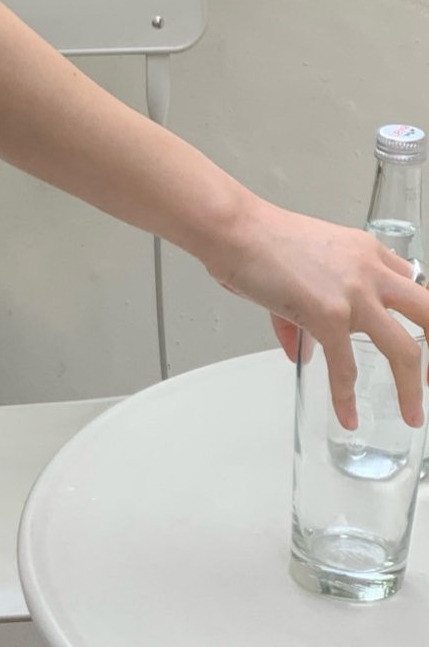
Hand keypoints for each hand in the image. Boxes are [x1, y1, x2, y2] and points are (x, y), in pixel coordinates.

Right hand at [213, 201, 428, 429]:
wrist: (236, 230)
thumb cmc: (259, 238)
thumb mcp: (301, 262)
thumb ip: (306, 310)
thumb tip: (300, 351)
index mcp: (367, 252)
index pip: (413, 283)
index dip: (420, 314)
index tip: (421, 336)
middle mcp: (370, 271)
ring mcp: (354, 295)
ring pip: (406, 348)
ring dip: (413, 387)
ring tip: (411, 414)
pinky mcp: (328, 315)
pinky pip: (345, 367)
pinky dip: (346, 398)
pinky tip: (348, 416)